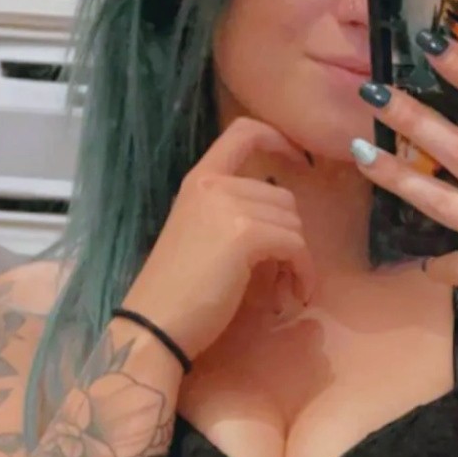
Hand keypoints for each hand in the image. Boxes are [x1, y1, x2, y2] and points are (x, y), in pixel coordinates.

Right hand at [124, 117, 318, 363]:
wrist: (154, 324)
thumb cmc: (175, 292)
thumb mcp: (199, 235)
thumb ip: (230, 214)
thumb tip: (278, 220)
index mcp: (199, 181)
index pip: (243, 132)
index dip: (278, 138)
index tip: (299, 161)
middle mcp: (214, 185)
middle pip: (283, 197)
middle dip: (290, 236)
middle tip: (283, 272)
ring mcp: (229, 207)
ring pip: (293, 224)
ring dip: (297, 259)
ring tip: (283, 288)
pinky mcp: (246, 235)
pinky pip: (296, 246)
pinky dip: (303, 271)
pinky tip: (294, 293)